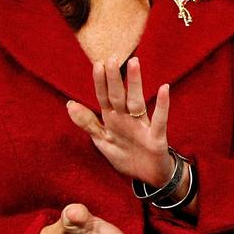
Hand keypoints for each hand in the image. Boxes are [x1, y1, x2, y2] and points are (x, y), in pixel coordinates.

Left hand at [66, 57, 172, 187]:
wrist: (149, 177)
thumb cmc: (126, 155)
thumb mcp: (103, 141)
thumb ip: (88, 123)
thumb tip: (69, 104)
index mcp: (113, 119)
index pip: (104, 97)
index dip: (100, 82)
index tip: (97, 63)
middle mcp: (127, 119)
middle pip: (118, 95)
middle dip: (114, 78)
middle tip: (112, 57)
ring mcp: (142, 126)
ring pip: (137, 102)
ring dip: (135, 84)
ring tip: (134, 64)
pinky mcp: (157, 137)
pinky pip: (159, 119)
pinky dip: (162, 105)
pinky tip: (164, 89)